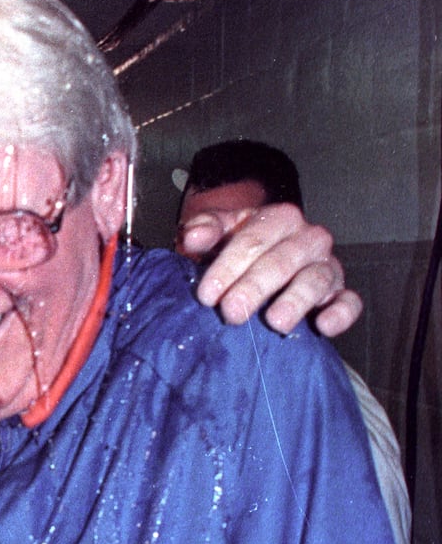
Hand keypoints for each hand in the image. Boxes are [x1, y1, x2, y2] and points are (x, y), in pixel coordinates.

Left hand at [181, 203, 361, 336]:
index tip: (207, 295)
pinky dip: (341, 314)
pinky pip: (350, 302)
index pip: (253, 240)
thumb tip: (193, 237)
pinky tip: (323, 326)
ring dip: (295, 301)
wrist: (261, 258)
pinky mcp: (341, 291)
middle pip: (282, 261)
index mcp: (279, 218)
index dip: (227, 267)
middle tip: (232, 312)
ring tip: (275, 321)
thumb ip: (204, 228)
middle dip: (254, 287)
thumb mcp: (219, 231)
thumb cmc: (238, 246)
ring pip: (315, 280)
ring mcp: (328, 264)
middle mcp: (308, 238)